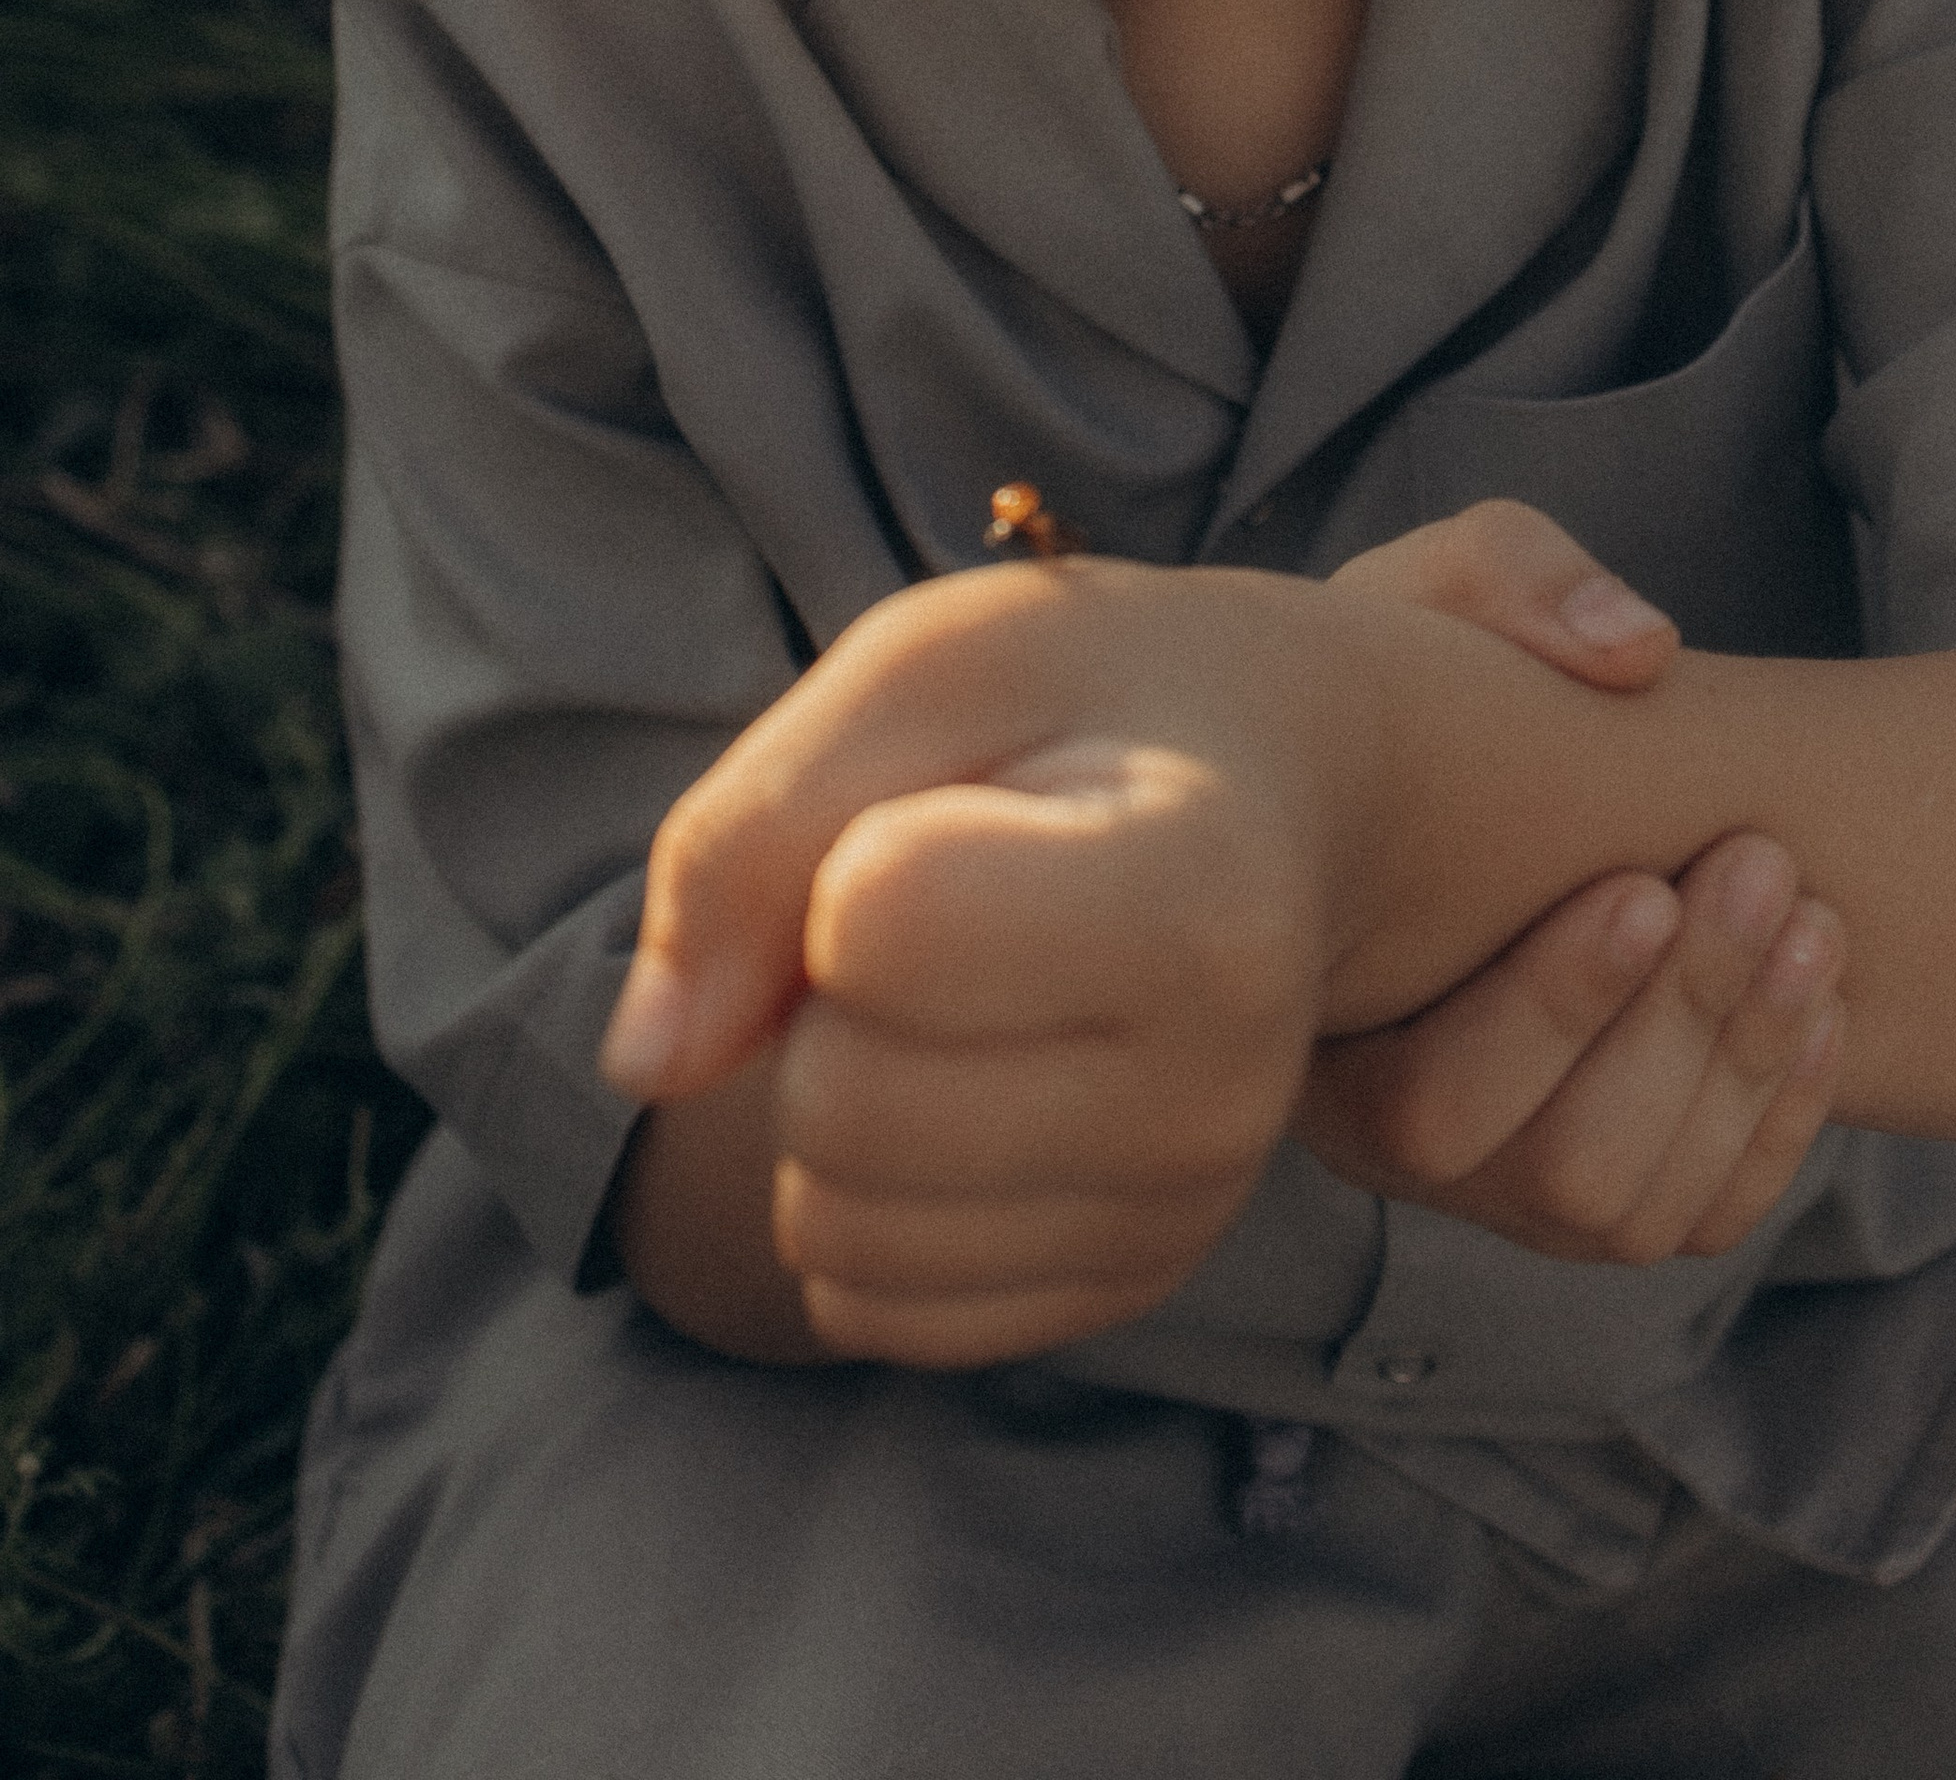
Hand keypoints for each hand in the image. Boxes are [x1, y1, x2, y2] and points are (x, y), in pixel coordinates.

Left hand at [601, 559, 1379, 1365]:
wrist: (1279, 792)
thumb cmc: (1084, 706)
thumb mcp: (921, 672)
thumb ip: (749, 832)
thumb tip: (646, 1063)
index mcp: (1196, 894)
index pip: (876, 931)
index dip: (851, 851)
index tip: (959, 805)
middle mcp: (1218, 1090)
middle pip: (843, 1110)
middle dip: (821, 998)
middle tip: (938, 905)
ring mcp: (1183, 1215)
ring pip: (837, 1236)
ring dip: (830, 1107)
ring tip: (957, 994)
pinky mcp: (1129, 1292)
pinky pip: (874, 1312)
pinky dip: (863, 1204)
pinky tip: (963, 1089)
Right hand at [1312, 504, 1840, 1260]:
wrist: (1491, 767)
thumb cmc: (1437, 670)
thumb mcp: (1443, 591)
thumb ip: (1514, 578)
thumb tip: (1635, 653)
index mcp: (1314, 1018)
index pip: (1424, 1105)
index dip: (1552, 1007)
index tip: (1646, 881)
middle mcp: (1389, 1134)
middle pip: (1553, 1171)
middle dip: (1680, 1023)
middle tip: (1765, 867)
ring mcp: (1498, 1181)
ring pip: (1633, 1209)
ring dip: (1746, 1066)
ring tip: (1816, 920)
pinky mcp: (1599, 1191)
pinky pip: (1698, 1218)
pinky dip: (1778, 1123)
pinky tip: (1823, 1001)